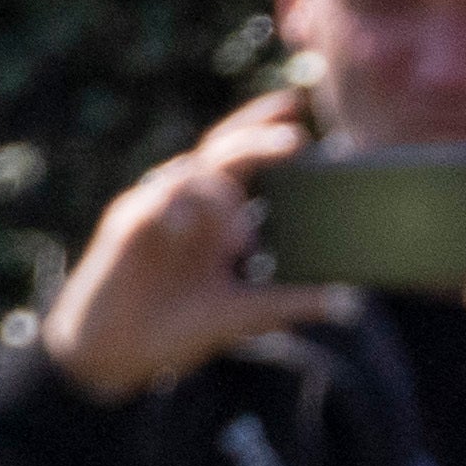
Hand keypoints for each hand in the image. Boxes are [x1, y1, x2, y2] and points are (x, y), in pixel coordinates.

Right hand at [40, 92, 328, 403]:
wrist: (115, 350)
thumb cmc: (175, 326)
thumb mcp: (242, 314)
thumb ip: (289, 301)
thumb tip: (350, 300)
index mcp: (215, 218)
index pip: (244, 163)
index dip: (266, 133)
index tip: (302, 115)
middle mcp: (187, 204)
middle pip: (222, 154)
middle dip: (257, 140)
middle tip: (295, 137)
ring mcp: (156, 208)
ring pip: (193, 177)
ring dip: (221, 194)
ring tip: (241, 232)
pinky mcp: (127, 224)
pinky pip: (157, 204)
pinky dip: (178, 209)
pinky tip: (185, 225)